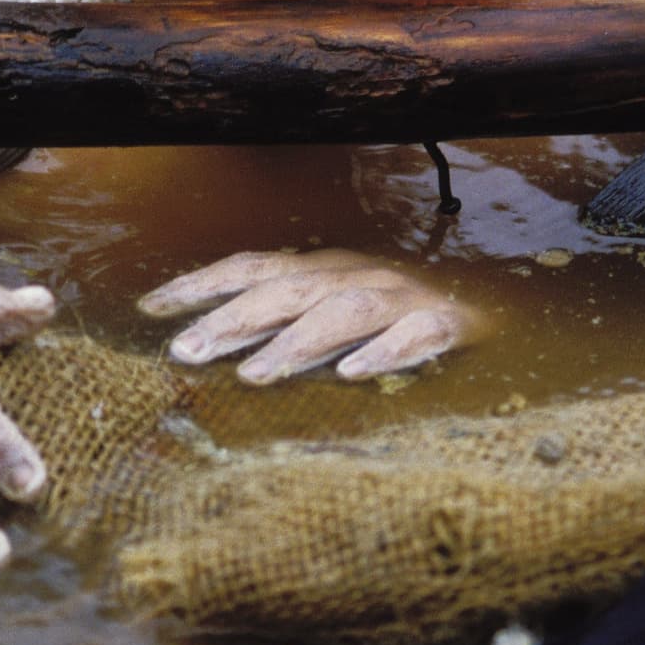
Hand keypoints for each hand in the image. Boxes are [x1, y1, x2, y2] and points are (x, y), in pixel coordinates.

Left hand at [139, 249, 476, 383]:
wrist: (494, 299)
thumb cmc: (394, 313)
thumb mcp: (331, 306)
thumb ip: (280, 320)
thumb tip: (205, 343)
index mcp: (322, 268)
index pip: (251, 268)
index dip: (201, 283)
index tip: (149, 307)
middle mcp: (355, 274)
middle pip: (288, 290)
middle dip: (233, 319)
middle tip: (185, 352)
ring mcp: (401, 296)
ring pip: (344, 312)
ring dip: (297, 342)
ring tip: (253, 376)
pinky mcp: (446, 323)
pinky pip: (414, 335)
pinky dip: (383, 352)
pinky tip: (353, 375)